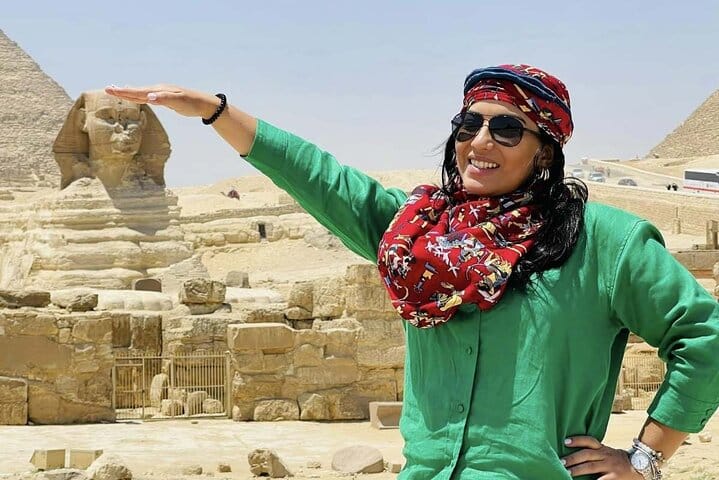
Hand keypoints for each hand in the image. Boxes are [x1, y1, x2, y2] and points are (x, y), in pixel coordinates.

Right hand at [104, 84, 219, 118]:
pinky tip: (136, 96)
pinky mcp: (164, 99)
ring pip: (141, 94)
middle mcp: (157, 90)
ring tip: (116, 90)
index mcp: (158, 91)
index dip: (124, 92)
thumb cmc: (191, 104)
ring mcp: (160, 94)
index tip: (110, 90)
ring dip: (128, 93)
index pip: (138, 92)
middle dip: (121, 91)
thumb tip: (149, 97)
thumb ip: (164, 99)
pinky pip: (147, 97)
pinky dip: (138, 96)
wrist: (204, 104)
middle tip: (107, 89)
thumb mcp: (178, 102)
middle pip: (136, 91)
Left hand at [562, 436, 642, 478]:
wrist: (641, 467)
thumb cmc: (618, 461)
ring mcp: (610, 466)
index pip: (589, 441)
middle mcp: (606, 455)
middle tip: (561, 462)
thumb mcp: (607, 453)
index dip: (577, 440)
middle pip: (587, 454)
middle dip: (573, 458)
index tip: (565, 441)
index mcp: (603, 448)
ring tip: (566, 473)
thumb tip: (573, 456)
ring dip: (577, 470)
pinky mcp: (614, 478)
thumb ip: (594, 453)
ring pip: (591, 467)